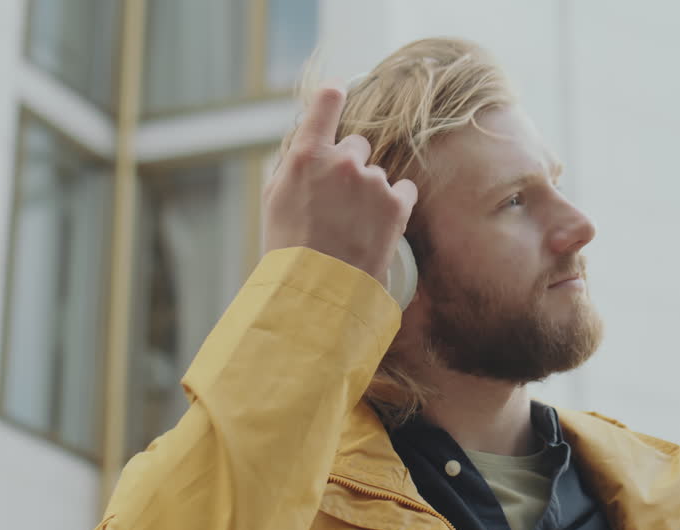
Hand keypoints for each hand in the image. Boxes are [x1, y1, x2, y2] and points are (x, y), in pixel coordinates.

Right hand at [262, 84, 417, 281]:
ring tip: (356, 225)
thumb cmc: (290, 247)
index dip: (332, 96)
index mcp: (306, 156)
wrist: (318, 288)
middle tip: (341, 201)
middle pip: (357, 145)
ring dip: (371, 191)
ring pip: (379, 173)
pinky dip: (396, 204)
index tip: (338, 91)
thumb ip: (295, 166)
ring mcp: (372, 180)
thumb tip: (310, 151)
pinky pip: (404, 190)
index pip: (325, 104)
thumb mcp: (275, 199)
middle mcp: (342, 160)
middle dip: (351, 166)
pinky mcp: (396, 203)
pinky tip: (378, 226)